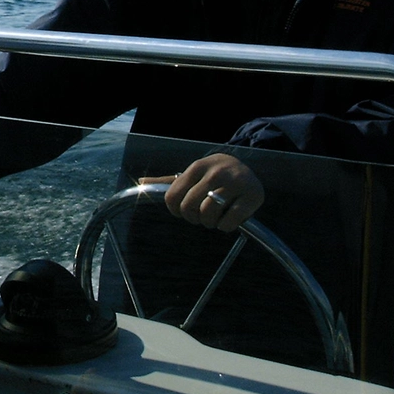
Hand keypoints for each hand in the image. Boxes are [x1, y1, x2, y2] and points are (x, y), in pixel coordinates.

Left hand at [139, 153, 263, 233]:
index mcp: (197, 167)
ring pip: (208, 215)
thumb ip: (168, 181)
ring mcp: (235, 183)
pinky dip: (225, 227)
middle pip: (189, 207)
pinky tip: (229, 219)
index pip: (173, 196)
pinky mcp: (252, 196)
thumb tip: (140, 182)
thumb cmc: (214, 174)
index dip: (176, 210)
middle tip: (201, 216)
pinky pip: (229, 222)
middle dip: (193, 218)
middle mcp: (215, 173)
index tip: (183, 211)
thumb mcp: (192, 173)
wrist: (249, 167)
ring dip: (209, 223)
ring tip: (215, 217)